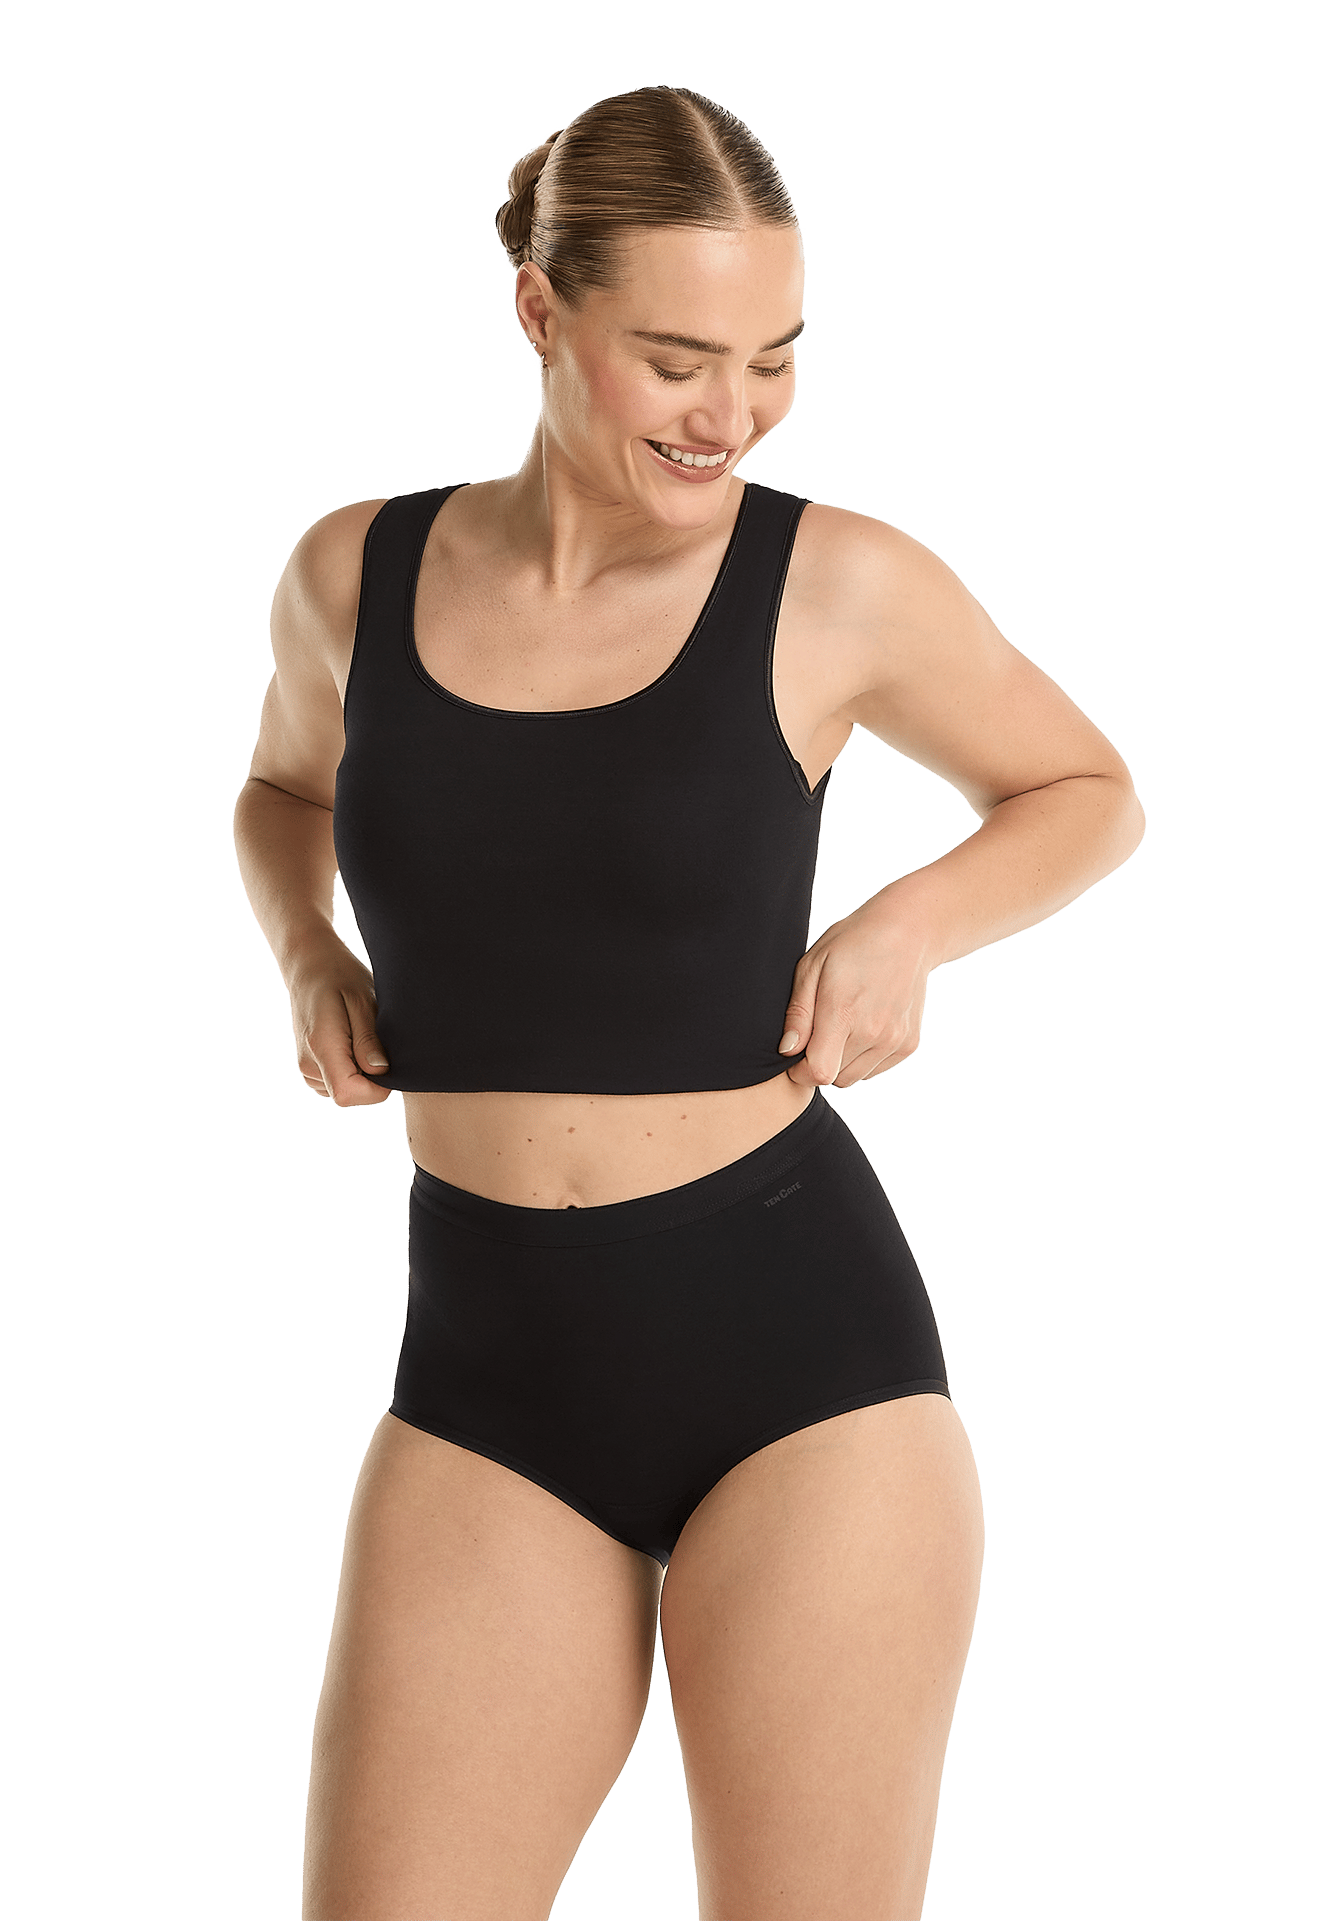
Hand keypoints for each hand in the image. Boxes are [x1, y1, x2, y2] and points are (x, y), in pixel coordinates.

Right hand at [284, 935, 393, 1107]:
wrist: (311, 968)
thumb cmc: (340, 978)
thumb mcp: (363, 1000)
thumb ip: (369, 1038)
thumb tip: (380, 1071)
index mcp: (321, 1047)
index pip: (348, 1093)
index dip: (376, 1087)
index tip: (389, 1061)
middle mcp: (308, 1065)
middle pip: (351, 1095)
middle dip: (373, 1078)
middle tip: (377, 1039)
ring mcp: (307, 1070)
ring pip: (348, 1092)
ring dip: (363, 1072)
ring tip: (362, 1035)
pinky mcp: (311, 1070)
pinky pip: (341, 1084)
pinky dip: (353, 1069)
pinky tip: (353, 1041)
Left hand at [777, 896, 932, 1090]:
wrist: (907, 934)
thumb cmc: (852, 944)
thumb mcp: (812, 966)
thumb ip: (798, 1013)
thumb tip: (787, 1050)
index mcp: (843, 1012)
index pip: (818, 1073)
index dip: (799, 1071)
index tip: (796, 1055)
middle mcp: (873, 1032)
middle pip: (835, 1077)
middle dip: (819, 1063)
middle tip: (819, 1031)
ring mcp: (895, 1040)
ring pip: (855, 1077)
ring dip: (841, 1062)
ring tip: (842, 1026)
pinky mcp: (909, 1043)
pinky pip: (875, 1069)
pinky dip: (863, 1058)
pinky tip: (863, 1027)